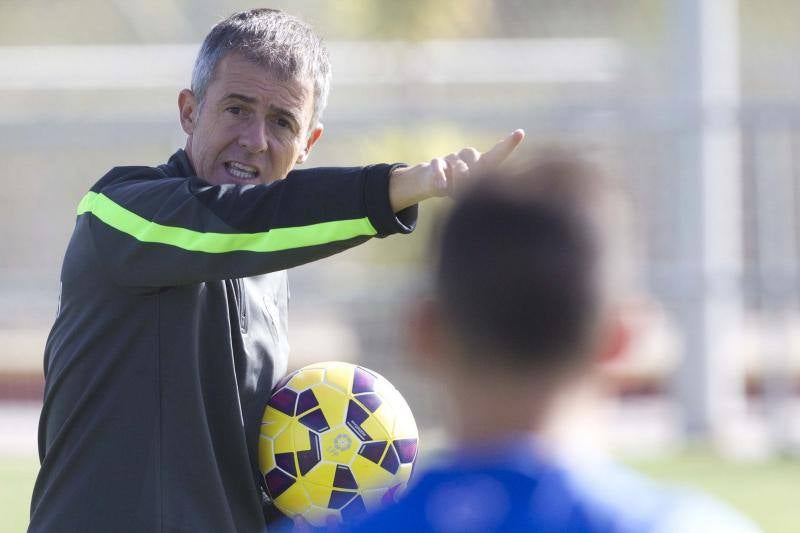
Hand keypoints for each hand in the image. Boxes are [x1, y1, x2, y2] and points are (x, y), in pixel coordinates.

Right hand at [389, 129, 524, 211]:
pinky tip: (442, 188)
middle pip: (476, 163)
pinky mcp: (437, 162)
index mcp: (482, 162)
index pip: (497, 152)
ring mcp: (453, 157)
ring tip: (454, 194)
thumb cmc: (459, 187)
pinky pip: (439, 168)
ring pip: (459, 167)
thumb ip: (478, 188)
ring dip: (457, 184)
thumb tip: (480, 191)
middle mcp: (469, 155)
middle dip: (472, 181)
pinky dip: (441, 178)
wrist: (433, 182)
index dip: (509, 144)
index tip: (520, 133)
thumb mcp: (471, 190)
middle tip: (466, 193)